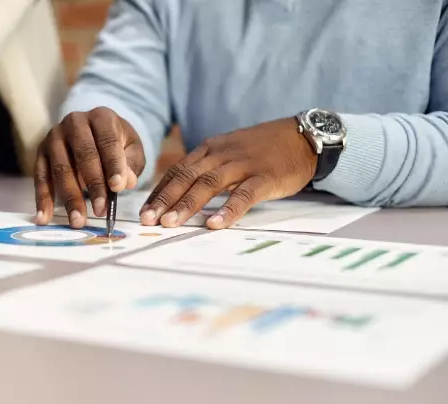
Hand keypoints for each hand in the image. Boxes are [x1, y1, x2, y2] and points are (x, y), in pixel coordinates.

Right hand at [34, 107, 145, 227]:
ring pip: (61, 169)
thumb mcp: (131, 149)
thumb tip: (124, 182)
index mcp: (101, 117)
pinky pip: (41, 177)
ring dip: (69, 197)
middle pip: (84, 155)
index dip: (113, 165)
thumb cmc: (116, 143)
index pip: (108, 141)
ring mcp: (54, 136)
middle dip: (93, 185)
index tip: (118, 188)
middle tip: (101, 211)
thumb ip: (131, 164)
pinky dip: (42, 199)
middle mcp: (75, 122)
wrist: (92, 131)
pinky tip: (44, 217)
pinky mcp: (41, 152)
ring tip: (77, 221)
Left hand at [141, 117, 315, 228]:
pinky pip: (243, 194)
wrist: (304, 136)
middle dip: (164, 199)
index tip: (144, 210)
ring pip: (208, 184)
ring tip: (170, 223)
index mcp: (210, 149)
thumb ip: (207, 168)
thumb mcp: (229, 152)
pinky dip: (227, 209)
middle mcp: (221, 154)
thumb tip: (181, 192)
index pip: (177, 170)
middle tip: (147, 219)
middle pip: (186, 177)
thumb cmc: (263, 150)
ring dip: (187, 204)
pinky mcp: (265, 176)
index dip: (159, 190)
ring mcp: (243, 164)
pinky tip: (214, 224)